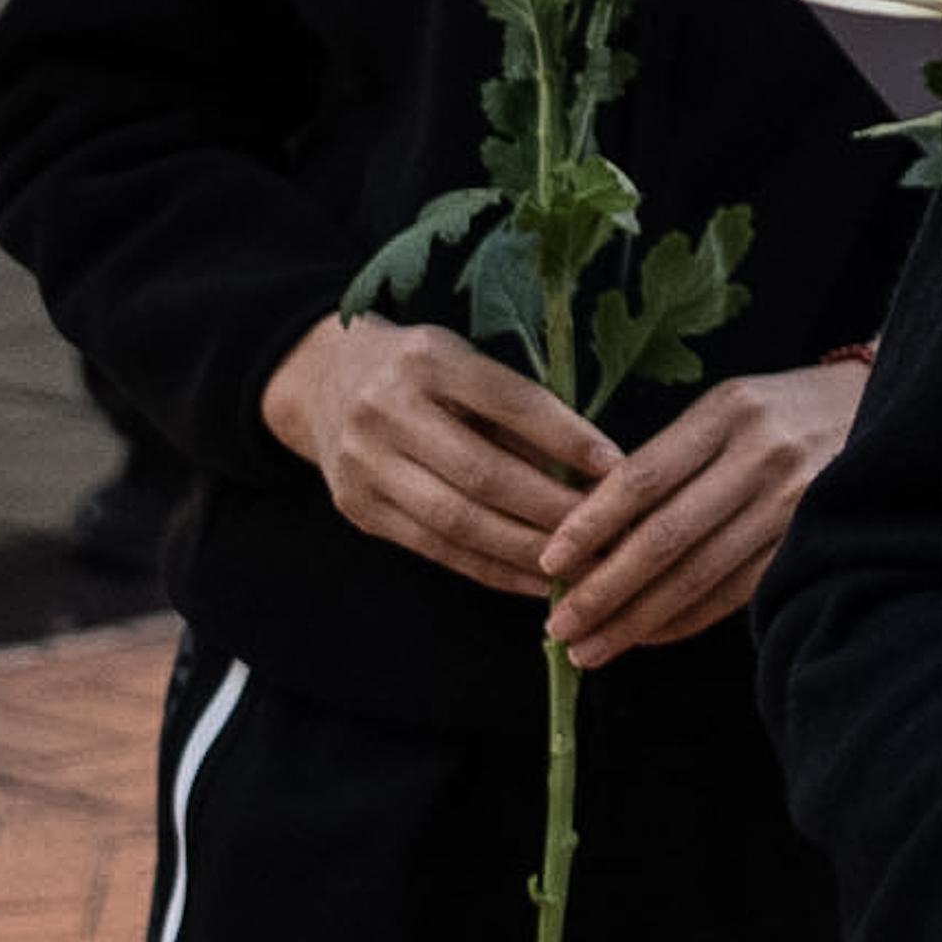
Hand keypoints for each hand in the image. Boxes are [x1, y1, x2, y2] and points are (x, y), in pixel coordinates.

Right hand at [261, 316, 618, 597]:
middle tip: (611, 534)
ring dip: (529, 553)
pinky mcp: (358, 509)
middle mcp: (388, 411)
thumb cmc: (423, 370)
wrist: (324, 381)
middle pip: (484, 473)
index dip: (566, 437)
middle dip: (554, 510)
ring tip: (584, 568)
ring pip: (459, 522)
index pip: (510, 401)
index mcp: (427, 360)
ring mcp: (365, 464)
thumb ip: (518, 410)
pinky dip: (492, 570)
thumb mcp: (466, 362)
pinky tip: (536, 582)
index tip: (617, 466)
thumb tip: (596, 470)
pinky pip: (436, 550)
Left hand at [535, 360, 868, 667]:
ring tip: (590, 648)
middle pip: (667, 535)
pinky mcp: (812, 538)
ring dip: (639, 619)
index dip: (591, 525)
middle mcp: (763, 455)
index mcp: (729, 411)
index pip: (644, 476)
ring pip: (700, 574)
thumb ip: (673, 457)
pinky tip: (650, 637)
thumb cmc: (787, 411)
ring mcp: (794, 501)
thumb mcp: (732, 407)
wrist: (889, 408)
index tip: (549, 562)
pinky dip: (689, 620)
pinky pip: (738, 591)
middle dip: (605, 589)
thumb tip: (589, 527)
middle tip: (559, 626)